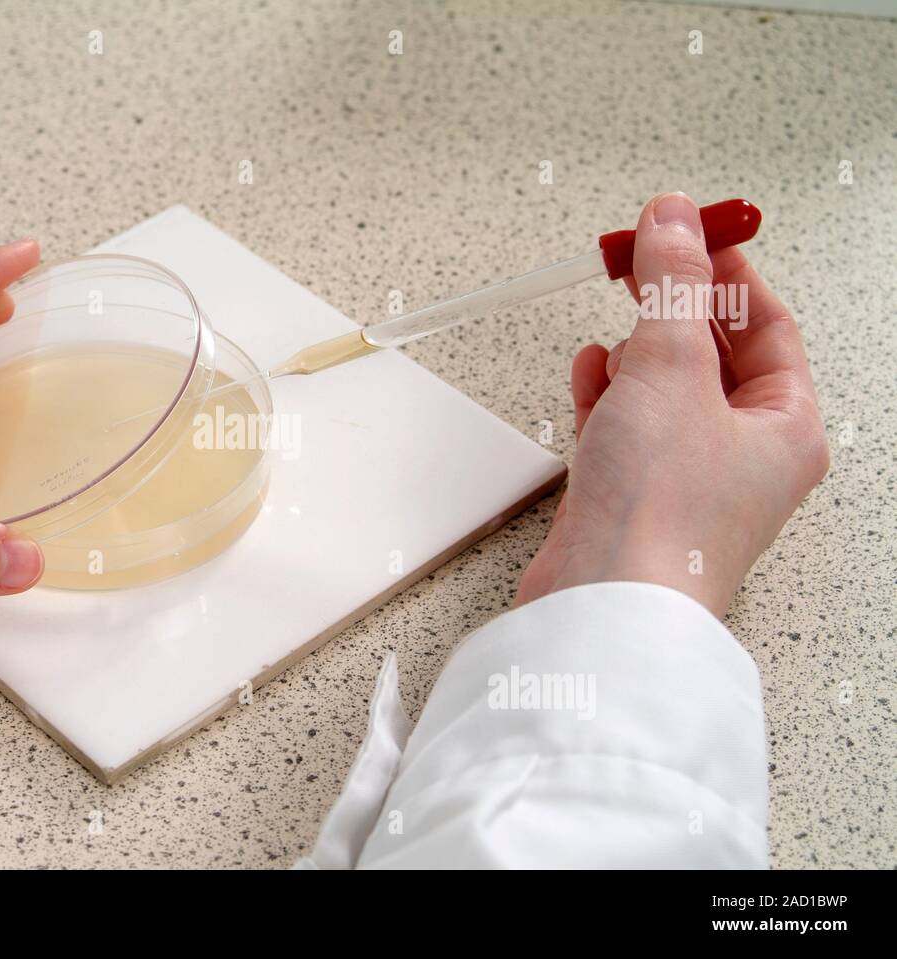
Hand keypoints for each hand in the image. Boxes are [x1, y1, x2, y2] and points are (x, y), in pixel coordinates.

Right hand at [516, 193, 828, 617]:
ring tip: (615, 320)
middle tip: (637, 257)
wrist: (603, 603)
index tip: (687, 227)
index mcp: (785, 426)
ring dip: (637, 350)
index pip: (767, 324)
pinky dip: (607, 394)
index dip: (726, 269)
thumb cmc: (661, 514)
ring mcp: (687, 479)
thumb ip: (670, 285)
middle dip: (673, 304)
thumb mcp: (670, 368)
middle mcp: (743, 455)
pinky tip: (590, 375)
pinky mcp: (633, 497)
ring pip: (667, 389)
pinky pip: (628, 427)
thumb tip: (674, 219)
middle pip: (714, 353)